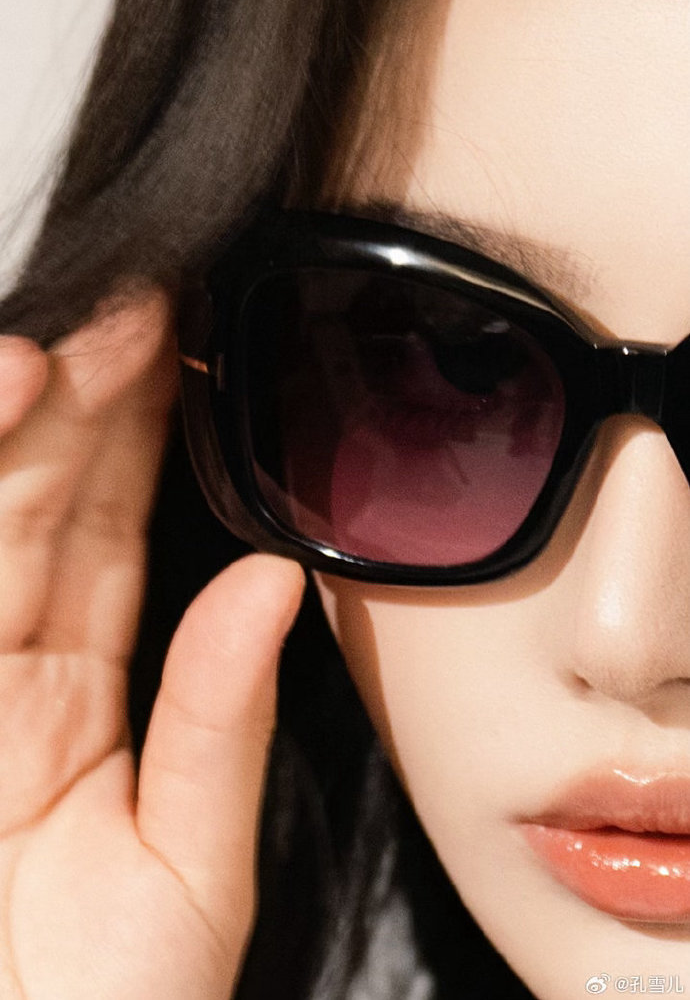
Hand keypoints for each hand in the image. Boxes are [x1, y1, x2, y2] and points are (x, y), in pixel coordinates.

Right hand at [0, 297, 303, 998]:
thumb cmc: (113, 999)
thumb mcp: (190, 861)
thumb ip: (220, 721)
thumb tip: (269, 584)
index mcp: (75, 699)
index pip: (104, 533)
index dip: (135, 438)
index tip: (178, 348)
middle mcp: (6, 676)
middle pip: (37, 511)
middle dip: (78, 407)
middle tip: (129, 308)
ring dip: (14, 443)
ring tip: (57, 352)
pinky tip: (8, 418)